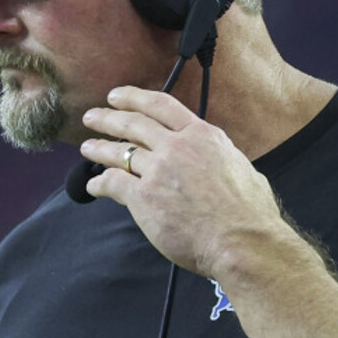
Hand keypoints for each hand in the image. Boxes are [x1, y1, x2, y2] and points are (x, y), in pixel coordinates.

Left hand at [80, 86, 292, 277]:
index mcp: (202, 136)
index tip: (117, 96)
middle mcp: (178, 147)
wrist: (241, 241)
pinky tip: (93, 186)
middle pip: (133, 124)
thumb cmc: (249, 214)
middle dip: (108, 118)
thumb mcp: (241, 168)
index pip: (161, 105)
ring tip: (87, 148)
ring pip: (119, 152)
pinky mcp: (144, 197)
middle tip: (92, 117)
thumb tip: (220, 160)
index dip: (134, 98)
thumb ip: (221, 157)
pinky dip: (99, 183)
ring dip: (99, 148)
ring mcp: (158, 170)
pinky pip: (113, 183)